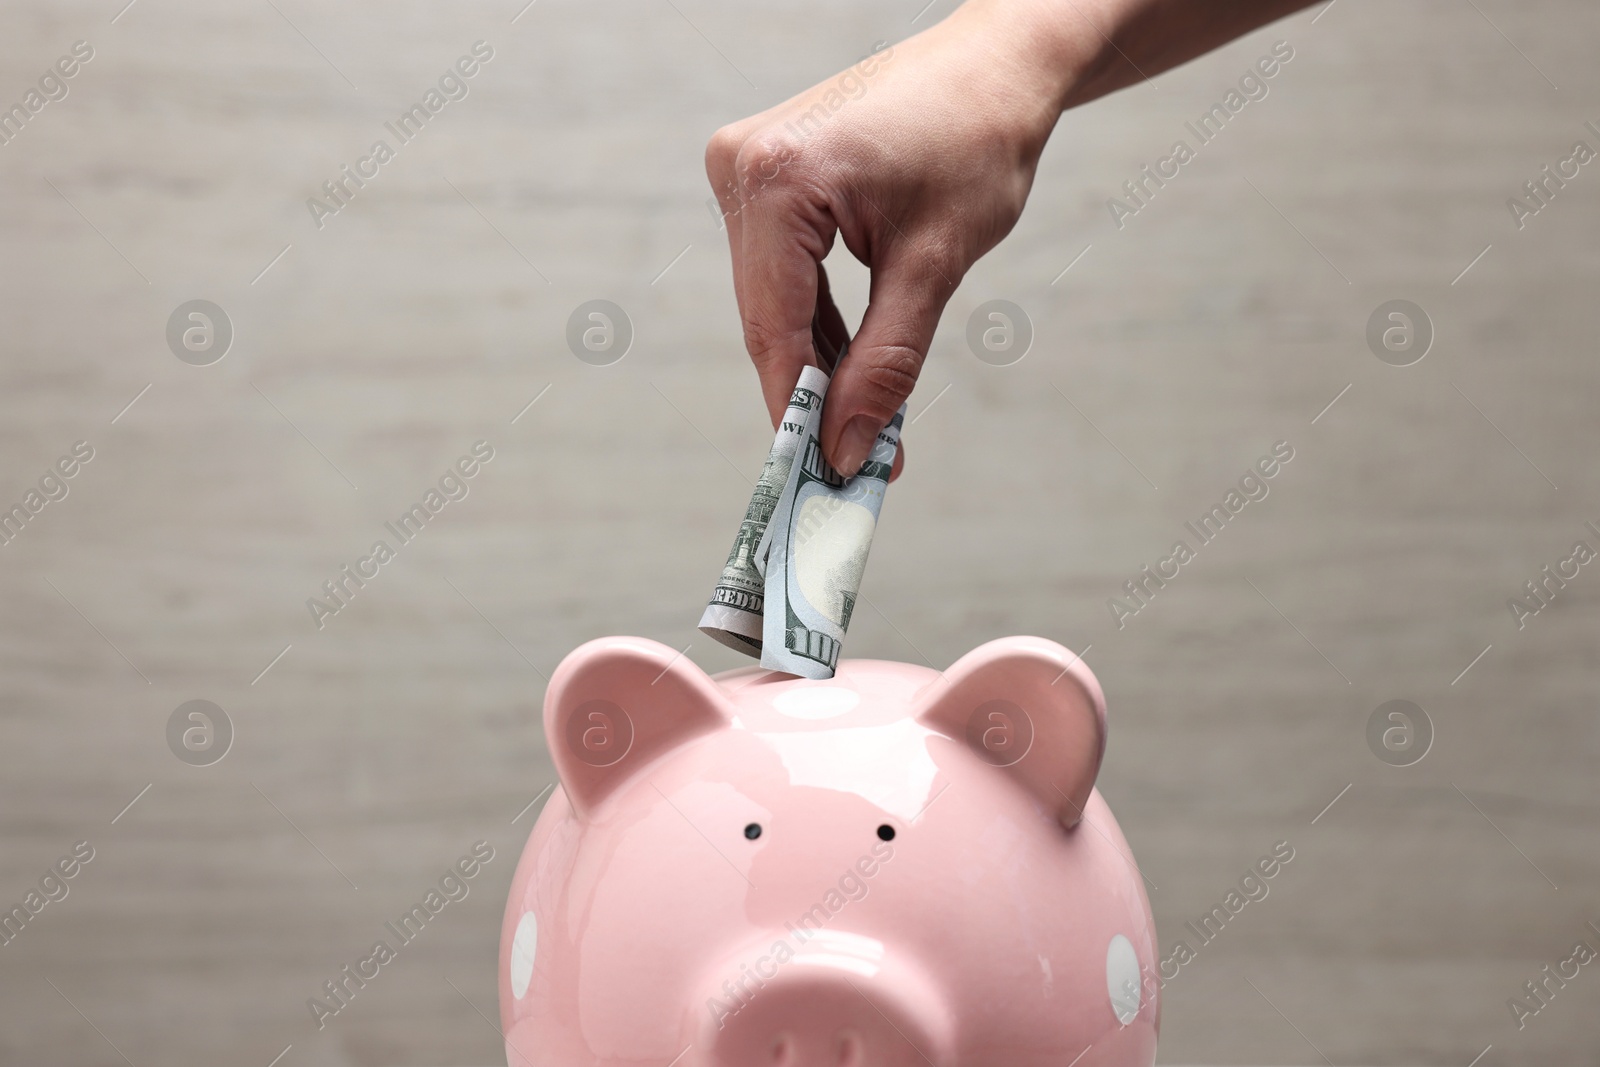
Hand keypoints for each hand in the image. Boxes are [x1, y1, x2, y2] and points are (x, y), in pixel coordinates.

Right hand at [705, 2, 1074, 476]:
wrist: (995, 63)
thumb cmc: (977, 139)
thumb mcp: (936, 264)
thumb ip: (885, 363)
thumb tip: (847, 446)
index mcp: (779, 179)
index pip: (773, 324)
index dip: (798, 410)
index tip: (820, 476)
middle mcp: (742, 166)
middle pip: (765, 318)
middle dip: (812, 393)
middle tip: (853, 461)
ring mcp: (745, 165)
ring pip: (771, 301)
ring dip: (816, 361)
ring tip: (863, 423)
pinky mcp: (762, 173)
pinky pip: (779, 270)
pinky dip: (814, 319)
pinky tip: (847, 364)